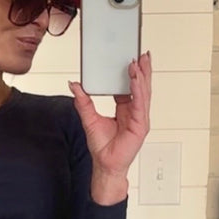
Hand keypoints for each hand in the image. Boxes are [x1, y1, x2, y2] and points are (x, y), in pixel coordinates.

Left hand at [69, 50, 151, 183]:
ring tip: (139, 62)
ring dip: (142, 76)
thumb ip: (83, 101)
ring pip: (143, 93)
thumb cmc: (103, 147)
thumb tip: (74, 85)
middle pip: (141, 87)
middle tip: (142, 53)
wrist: (105, 166)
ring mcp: (139, 118)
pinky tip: (136, 80)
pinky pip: (139, 104)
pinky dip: (138, 91)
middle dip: (143, 69)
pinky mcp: (140, 125)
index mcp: (125, 109)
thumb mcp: (89, 118)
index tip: (131, 58)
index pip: (129, 87)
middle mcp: (135, 112)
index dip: (131, 73)